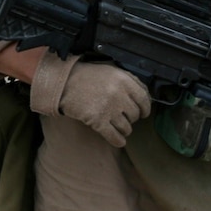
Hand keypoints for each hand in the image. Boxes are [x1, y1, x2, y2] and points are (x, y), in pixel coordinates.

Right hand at [31, 55, 150, 147]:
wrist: (64, 83)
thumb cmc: (87, 76)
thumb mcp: (110, 70)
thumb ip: (128, 80)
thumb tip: (145, 95)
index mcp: (123, 80)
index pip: (144, 99)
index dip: (145, 108)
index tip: (143, 113)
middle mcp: (118, 94)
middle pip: (135, 115)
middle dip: (131, 118)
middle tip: (124, 116)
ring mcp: (108, 109)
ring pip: (126, 127)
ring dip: (124, 129)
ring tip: (117, 126)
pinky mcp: (98, 121)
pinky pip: (115, 137)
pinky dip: (118, 140)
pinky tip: (118, 140)